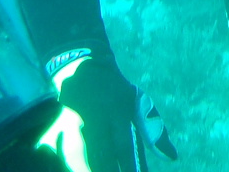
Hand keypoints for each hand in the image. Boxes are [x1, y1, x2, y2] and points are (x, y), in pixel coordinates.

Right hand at [37, 53, 149, 171]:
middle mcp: (95, 120)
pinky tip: (80, 166)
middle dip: (110, 170)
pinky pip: (61, 153)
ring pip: (78, 158)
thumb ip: (154, 133)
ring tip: (94, 171)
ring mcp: (73, 125)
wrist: (84, 68)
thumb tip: (172, 157)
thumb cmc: (117, 93)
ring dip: (88, 168)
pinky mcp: (56, 128)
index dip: (130, 168)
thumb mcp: (139, 105)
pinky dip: (72, 162)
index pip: (124, 148)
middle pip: (101, 157)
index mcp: (118, 113)